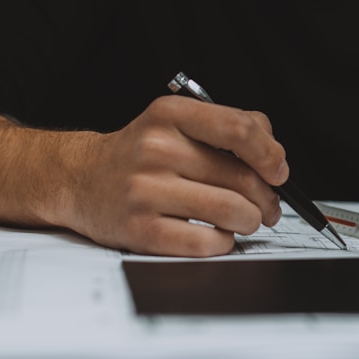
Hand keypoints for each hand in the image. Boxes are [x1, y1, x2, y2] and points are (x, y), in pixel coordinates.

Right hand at [65, 94, 288, 255]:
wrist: (79, 179)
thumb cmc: (140, 154)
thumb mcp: (176, 123)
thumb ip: (227, 128)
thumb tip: (274, 157)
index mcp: (169, 115)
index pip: (239, 129)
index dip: (271, 154)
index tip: (278, 171)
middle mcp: (156, 150)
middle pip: (242, 178)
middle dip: (267, 198)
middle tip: (268, 206)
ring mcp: (146, 191)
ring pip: (231, 212)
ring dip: (250, 221)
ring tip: (245, 221)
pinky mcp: (142, 231)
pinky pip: (208, 243)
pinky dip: (224, 243)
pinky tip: (216, 235)